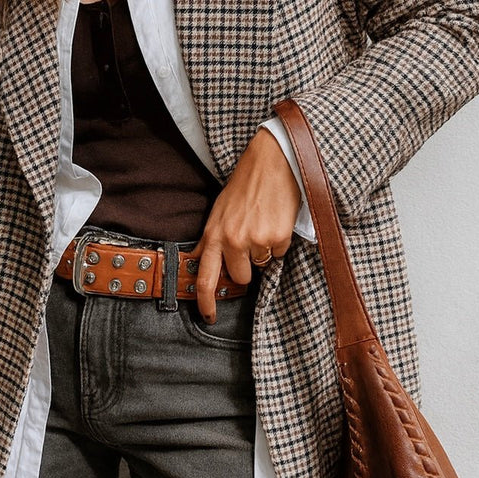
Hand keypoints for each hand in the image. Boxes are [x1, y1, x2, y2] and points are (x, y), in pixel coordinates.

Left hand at [194, 127, 300, 322]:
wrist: (271, 162)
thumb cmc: (245, 185)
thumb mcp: (219, 211)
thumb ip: (211, 239)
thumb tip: (199, 260)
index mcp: (214, 234)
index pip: (205, 279)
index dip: (206, 302)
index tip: (208, 316)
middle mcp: (232, 241)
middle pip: (241, 278)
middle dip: (247, 266)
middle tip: (251, 239)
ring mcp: (255, 240)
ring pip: (262, 265)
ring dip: (264, 251)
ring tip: (263, 224)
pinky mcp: (277, 237)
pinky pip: (279, 253)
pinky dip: (279, 241)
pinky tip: (276, 220)